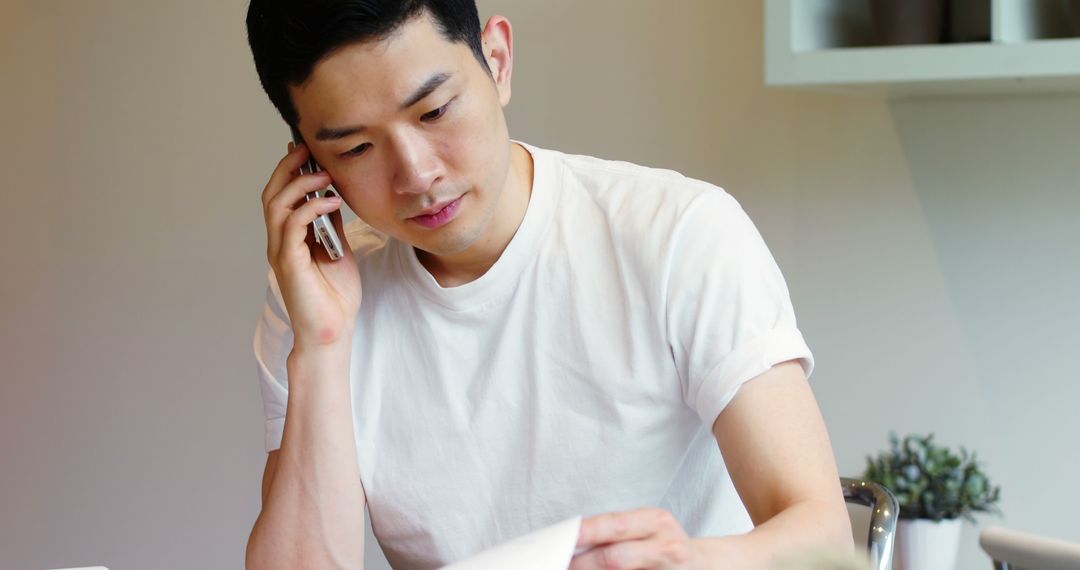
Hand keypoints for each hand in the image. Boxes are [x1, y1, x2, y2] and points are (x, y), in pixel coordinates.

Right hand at [261, 141, 360, 349]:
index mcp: (289, 238)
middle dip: (288, 167)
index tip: (306, 150)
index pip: (281, 196)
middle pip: (272, 193)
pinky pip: (292, 225)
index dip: (289, 170)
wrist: (332, 331)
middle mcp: (279, 241)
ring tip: (325, 174)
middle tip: (307, 149)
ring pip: (276, 205)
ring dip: (300, 184)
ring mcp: (281, 251)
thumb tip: (332, 198)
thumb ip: (330, 226)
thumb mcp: (338, 250)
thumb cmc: (335, 296)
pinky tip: (332, 202)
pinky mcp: (288, 262)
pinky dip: (311, 208)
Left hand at [570, 508, 702, 569]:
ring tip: (575, 569)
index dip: (585, 534)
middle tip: (562, 565)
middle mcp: (666, 546)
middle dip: (582, 564)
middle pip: (614, 558)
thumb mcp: (647, 528)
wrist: (706, 566)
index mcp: (656, 521)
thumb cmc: (666, 546)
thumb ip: (615, 532)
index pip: (615, 526)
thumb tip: (572, 540)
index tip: (562, 540)